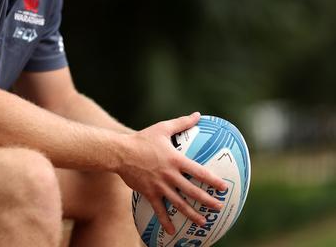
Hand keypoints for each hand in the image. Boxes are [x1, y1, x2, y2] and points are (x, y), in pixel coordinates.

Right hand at [117, 112, 227, 233]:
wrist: (120, 152)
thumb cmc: (142, 139)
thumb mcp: (162, 128)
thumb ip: (182, 123)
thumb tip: (197, 115)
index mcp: (175, 160)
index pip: (198, 172)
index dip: (213, 180)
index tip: (224, 187)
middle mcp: (170, 175)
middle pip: (192, 191)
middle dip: (207, 201)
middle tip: (219, 208)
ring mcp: (159, 186)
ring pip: (179, 203)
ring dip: (192, 214)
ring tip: (203, 222)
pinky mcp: (149, 193)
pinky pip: (159, 209)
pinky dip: (165, 221)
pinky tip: (172, 231)